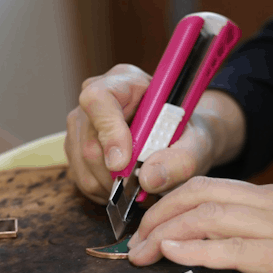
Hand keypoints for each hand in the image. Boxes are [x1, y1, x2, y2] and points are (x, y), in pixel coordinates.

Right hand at [64, 64, 234, 203]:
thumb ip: (181, 160)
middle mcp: (96, 99)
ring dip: (111, 185)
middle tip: (143, 186)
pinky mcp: (75, 146)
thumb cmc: (187, 134)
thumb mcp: (197, 144)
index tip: (123, 162)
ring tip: (138, 186)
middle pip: (90, 141)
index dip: (108, 132)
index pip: (100, 98)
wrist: (181, 140)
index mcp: (126, 82)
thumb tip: (148, 179)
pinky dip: (104, 190)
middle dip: (117, 172)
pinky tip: (126, 186)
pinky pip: (81, 177)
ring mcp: (81, 123)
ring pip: (83, 163)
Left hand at [127, 177, 272, 272]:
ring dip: (168, 234)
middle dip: (159, 216)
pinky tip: (177, 252)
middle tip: (132, 243)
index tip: (146, 225)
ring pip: (213, 217)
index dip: (170, 203)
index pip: (212, 189)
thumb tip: (230, 253)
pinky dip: (203, 249)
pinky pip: (242, 249)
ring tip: (141, 252)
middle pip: (202, 196)